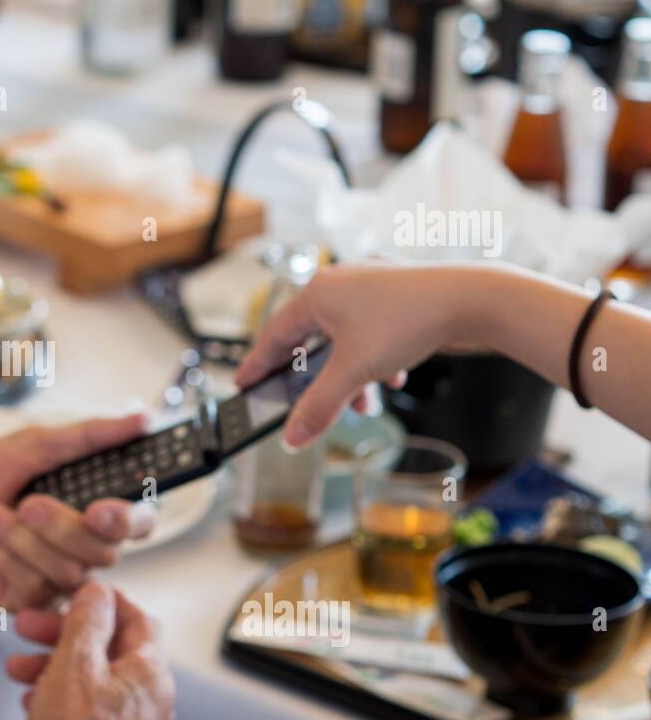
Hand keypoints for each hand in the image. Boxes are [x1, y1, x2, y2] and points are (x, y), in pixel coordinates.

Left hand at [0, 416, 158, 610]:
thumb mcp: (33, 445)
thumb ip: (89, 436)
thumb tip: (143, 420)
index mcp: (95, 506)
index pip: (140, 520)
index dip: (130, 520)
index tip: (100, 509)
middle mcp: (86, 545)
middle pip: (106, 551)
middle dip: (62, 527)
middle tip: (29, 504)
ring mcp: (62, 576)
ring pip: (69, 570)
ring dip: (22, 538)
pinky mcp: (34, 601)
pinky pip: (36, 586)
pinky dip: (4, 556)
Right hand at [7, 582, 174, 719]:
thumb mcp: (74, 663)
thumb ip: (88, 620)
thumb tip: (98, 592)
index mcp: (149, 674)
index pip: (137, 618)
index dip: (102, 600)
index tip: (72, 594)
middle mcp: (146, 699)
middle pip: (108, 646)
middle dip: (63, 633)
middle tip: (28, 625)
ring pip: (91, 676)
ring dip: (52, 663)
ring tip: (16, 666)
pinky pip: (84, 705)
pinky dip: (57, 693)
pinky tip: (29, 698)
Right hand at [234, 261, 489, 448]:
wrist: (473, 300)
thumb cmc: (410, 320)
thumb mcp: (354, 372)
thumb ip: (319, 407)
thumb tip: (293, 436)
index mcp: (318, 292)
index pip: (274, 334)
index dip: (258, 364)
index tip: (246, 384)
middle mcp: (340, 282)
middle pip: (312, 339)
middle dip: (318, 379)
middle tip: (309, 402)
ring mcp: (370, 286)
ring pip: (346, 339)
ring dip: (351, 375)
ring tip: (363, 401)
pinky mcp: (398, 294)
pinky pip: (372, 333)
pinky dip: (375, 358)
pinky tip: (392, 373)